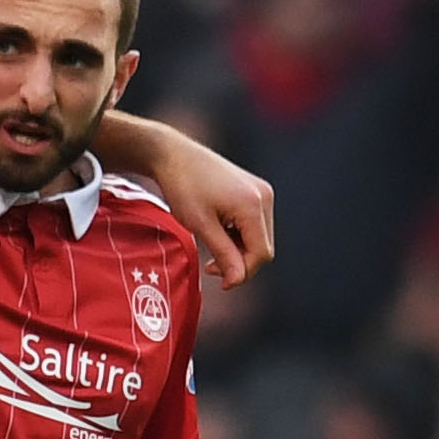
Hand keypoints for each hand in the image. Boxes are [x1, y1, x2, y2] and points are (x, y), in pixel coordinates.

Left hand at [146, 135, 276, 292]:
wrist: (174, 156)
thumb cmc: (183, 187)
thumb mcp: (200, 225)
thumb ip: (223, 254)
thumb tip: (238, 281)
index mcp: (253, 205)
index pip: (261, 253)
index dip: (242, 273)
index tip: (220, 282)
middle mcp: (264, 196)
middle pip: (263, 246)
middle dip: (240, 262)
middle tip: (211, 266)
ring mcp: (262, 192)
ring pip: (259, 237)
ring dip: (238, 250)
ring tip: (211, 247)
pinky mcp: (255, 190)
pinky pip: (255, 224)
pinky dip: (239, 236)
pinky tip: (218, 233)